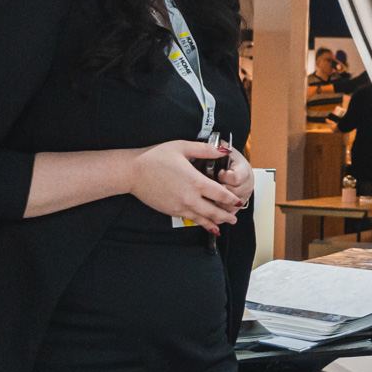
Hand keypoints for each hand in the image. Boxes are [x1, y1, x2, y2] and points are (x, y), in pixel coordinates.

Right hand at [129, 140, 243, 230]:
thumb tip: (223, 150)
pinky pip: (190, 219)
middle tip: (234, 218)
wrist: (132, 172)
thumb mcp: (182, 147)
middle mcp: (190, 197)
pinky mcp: (172, 211)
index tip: (238, 201)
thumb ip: (204, 150)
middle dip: (226, 216)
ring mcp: (180, 206)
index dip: (232, 199)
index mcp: (195, 181)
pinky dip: (200, 223)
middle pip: (214, 211)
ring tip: (223, 225)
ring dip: (215, 223)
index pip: (220, 194)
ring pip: (203, 219)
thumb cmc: (154, 157)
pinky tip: (204, 224)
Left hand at [215, 144, 255, 209]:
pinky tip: (213, 207)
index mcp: (244, 170)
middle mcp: (247, 184)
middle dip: (220, 190)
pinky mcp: (240, 204)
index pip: (236, 178)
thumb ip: (220, 148)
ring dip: (219, 202)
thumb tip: (215, 148)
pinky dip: (221, 211)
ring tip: (210, 196)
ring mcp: (244, 196)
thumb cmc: (230, 159)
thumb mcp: (227, 151)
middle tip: (212, 186)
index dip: (224, 177)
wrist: (237, 167)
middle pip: (233, 193)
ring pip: (232, 205)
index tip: (219, 173)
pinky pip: (231, 212)